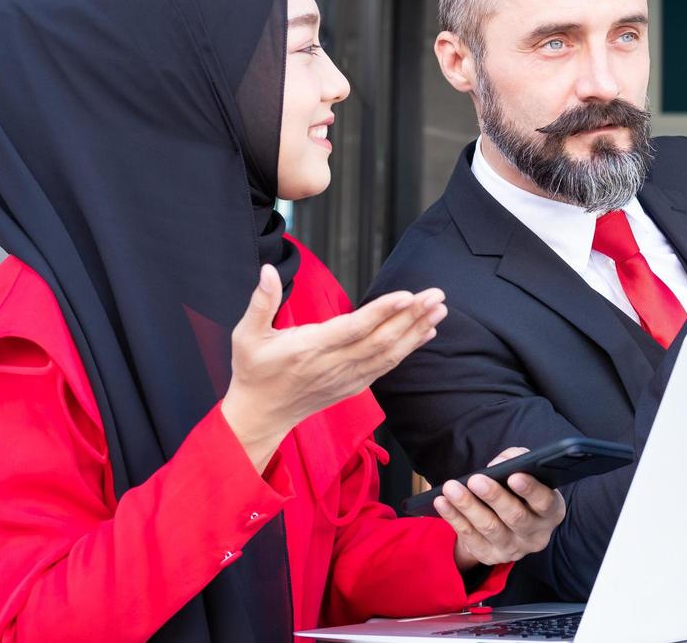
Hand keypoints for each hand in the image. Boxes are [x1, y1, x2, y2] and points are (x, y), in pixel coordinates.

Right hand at [220, 266, 446, 470]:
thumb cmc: (253, 371)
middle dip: (411, 316)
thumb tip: (267, 270)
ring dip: (416, 330)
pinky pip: (387, 366)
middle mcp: (334, 365)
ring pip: (388, 354)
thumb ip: (261, 302)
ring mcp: (347, 377)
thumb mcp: (246, 335)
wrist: (261, 416)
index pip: (353, 328)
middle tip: (436, 295)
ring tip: (439, 309)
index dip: (381, 312)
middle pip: (380, 340)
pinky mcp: (355, 385)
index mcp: (310, 349)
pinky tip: (427, 332)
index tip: (406, 296)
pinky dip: (409, 349)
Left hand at [438, 447, 566, 569]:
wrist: (508, 521)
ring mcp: (513, 549)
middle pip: (515, 517)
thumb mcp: (526, 471)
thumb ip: (517, 459)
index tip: (514, 476)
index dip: (531, 490)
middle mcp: (536, 535)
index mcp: (551, 512)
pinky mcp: (489, 557)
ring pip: (489, 528)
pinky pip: (469, 537)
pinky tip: (442, 502)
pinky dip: (454, 518)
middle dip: (494, 496)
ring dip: (468, 506)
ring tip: (451, 488)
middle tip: (475, 479)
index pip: (545, 502)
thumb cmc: (519, 489)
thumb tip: (499, 463)